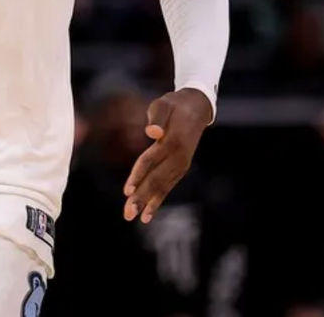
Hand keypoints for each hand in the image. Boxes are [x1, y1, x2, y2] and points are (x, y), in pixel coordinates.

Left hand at [122, 88, 211, 223]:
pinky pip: (168, 185)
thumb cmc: (174, 105)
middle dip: (142, 197)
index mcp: (172, 141)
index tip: (127, 191)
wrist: (196, 108)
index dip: (138, 176)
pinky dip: (159, 199)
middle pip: (156, 179)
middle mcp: (179, 156)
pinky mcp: (181, 167)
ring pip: (163, 186)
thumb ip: (157, 117)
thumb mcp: (163, 104)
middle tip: (128, 213)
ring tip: (136, 217)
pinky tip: (148, 212)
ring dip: (149, 203)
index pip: (150, 161)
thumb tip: (152, 133)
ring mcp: (182, 164)